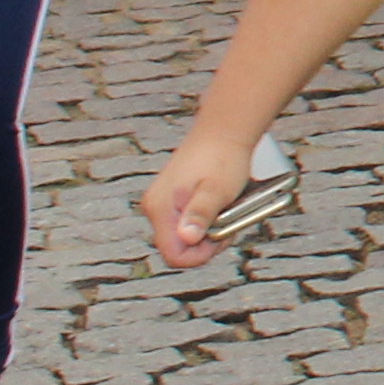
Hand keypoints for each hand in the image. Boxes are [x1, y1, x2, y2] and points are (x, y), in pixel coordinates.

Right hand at [140, 119, 263, 270]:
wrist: (223, 129)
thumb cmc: (222, 158)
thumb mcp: (217, 190)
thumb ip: (201, 214)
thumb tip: (187, 237)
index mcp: (160, 208)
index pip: (174, 255)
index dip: (201, 254)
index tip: (222, 235)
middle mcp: (155, 207)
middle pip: (178, 246)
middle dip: (206, 241)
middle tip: (228, 220)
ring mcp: (161, 202)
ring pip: (184, 234)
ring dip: (207, 229)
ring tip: (225, 209)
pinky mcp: (171, 197)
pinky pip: (186, 220)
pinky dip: (204, 218)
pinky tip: (218, 204)